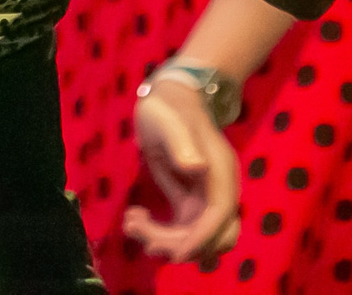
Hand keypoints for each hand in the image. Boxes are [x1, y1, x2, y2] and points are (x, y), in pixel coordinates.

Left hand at [122, 76, 239, 263]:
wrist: (172, 97)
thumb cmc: (169, 106)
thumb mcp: (168, 120)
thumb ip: (182, 143)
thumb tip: (197, 168)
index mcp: (220, 171)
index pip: (220, 215)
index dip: (202, 238)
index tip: (176, 254)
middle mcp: (218, 189)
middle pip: (212, 235)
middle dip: (178, 243)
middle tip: (139, 232)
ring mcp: (206, 197)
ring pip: (196, 237)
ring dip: (166, 241)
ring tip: (131, 223)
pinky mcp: (192, 200)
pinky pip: (183, 229)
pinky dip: (160, 232)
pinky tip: (134, 217)